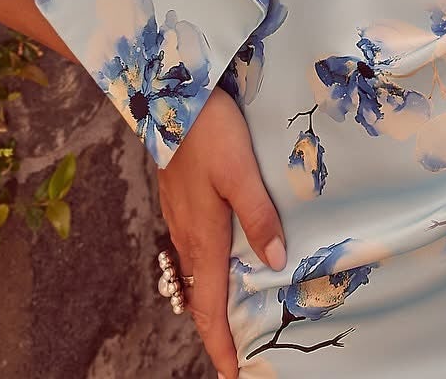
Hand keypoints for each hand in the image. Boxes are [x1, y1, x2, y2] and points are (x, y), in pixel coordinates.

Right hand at [157, 86, 286, 378]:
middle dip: (219, 329)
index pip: (210, 308)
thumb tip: (277, 261)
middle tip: (240, 351)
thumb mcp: (241, 172)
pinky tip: (223, 259)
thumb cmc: (208, 132)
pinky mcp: (181, 200)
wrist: (169, 95)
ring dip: (214, 299)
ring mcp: (181, 218)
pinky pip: (194, 249)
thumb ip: (259, 216)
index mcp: (204, 238)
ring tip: (235, 314)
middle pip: (202, 297)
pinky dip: (208, 270)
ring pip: (197, 273)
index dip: (222, 344)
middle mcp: (188, 236)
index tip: (234, 374)